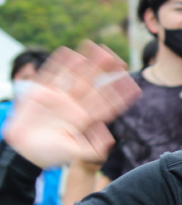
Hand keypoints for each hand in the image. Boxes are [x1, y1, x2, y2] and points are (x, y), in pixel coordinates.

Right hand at [4, 42, 139, 167]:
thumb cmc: (50, 154)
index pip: (107, 105)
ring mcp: (60, 97)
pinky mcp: (43, 92)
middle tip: (121, 60)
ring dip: (89, 63)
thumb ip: (93, 150)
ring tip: (101, 49)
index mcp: (87, 119)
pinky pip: (54, 74)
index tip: (134, 87)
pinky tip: (70, 52)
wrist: (24, 151)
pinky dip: (61, 64)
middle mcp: (76, 105)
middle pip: (96, 85)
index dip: (121, 96)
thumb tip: (111, 140)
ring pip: (78, 76)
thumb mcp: (75, 153)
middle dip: (108, 73)